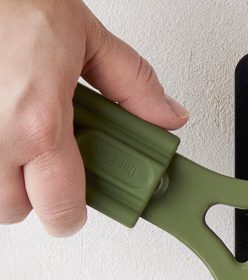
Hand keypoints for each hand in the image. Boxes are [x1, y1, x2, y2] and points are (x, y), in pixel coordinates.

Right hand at [0, 0, 186, 235]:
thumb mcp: (83, 33)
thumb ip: (131, 83)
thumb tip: (165, 116)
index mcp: (37, 122)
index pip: (61, 210)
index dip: (71, 212)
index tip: (74, 202)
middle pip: (13, 209)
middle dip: (29, 189)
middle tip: (39, 154)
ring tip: (10, 130)